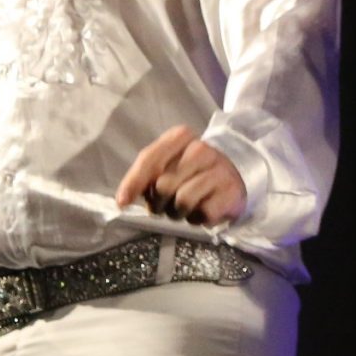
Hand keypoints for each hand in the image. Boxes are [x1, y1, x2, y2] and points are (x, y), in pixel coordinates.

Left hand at [116, 125, 247, 226]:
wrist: (233, 178)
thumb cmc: (191, 172)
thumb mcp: (167, 164)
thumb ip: (144, 175)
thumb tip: (122, 200)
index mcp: (182, 136)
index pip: (150, 159)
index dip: (134, 182)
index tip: (123, 202)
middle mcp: (202, 149)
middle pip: (164, 185)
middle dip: (159, 202)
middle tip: (165, 203)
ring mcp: (219, 170)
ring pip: (182, 201)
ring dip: (177, 212)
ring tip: (184, 207)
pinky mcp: (231, 192)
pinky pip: (201, 213)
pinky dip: (196, 218)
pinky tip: (202, 209)